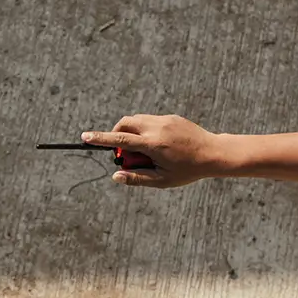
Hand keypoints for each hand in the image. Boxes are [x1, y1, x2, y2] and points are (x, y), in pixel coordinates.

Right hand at [79, 115, 230, 188]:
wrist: (213, 153)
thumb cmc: (188, 170)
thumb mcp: (162, 180)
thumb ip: (137, 178)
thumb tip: (116, 177)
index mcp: (152, 145)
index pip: (119, 140)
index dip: (100, 139)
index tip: (85, 137)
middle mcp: (156, 128)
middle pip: (124, 124)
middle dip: (117, 135)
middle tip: (126, 154)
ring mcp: (164, 120)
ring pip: (136, 120)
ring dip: (131, 132)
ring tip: (146, 151)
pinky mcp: (171, 116)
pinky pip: (150, 120)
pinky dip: (145, 130)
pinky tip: (160, 145)